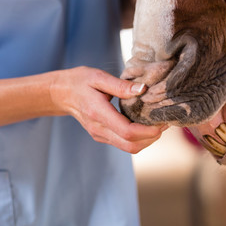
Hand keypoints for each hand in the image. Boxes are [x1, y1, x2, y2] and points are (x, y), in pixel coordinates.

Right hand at [50, 66, 166, 152]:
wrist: (60, 93)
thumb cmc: (79, 81)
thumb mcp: (98, 77)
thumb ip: (121, 85)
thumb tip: (143, 89)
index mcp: (98, 113)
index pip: (127, 132)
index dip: (148, 131)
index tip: (162, 122)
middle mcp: (99, 129)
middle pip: (131, 145)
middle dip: (152, 138)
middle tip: (165, 122)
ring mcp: (99, 135)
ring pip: (129, 148)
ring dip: (147, 139)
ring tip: (158, 123)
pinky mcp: (101, 136)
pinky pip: (123, 143)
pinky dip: (138, 138)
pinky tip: (145, 123)